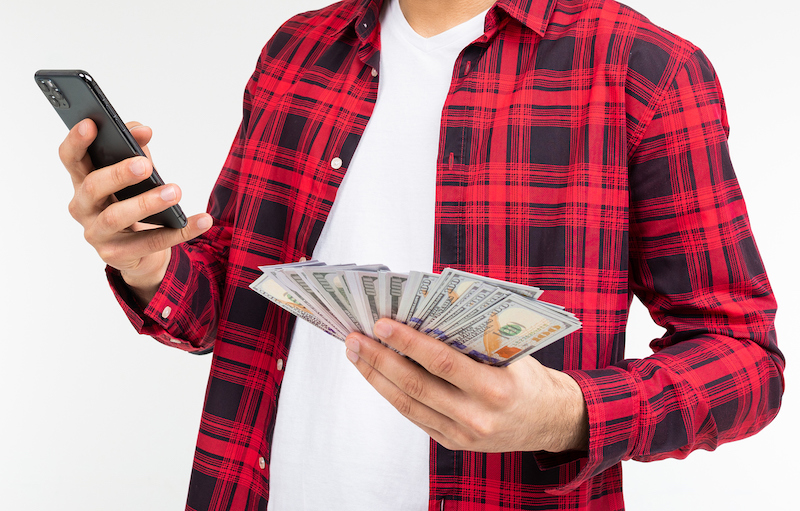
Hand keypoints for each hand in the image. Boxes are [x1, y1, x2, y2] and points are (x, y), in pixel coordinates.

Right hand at [59, 118, 212, 302]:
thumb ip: (135, 148)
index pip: (71, 158)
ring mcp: (97, 233)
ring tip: (174, 191)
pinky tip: (201, 220)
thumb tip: (142, 130)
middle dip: (118, 173)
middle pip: (93, 187)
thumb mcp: (134, 173)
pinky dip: (179, 231)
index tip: (92, 124)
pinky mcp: (116, 255)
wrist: (138, 252)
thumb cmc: (131, 202)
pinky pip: (150, 243)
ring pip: (116, 216)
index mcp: (83, 181)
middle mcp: (83, 207)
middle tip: (145, 165)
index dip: (77, 141)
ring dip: (146, 203)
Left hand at [345, 319, 588, 452]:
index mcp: (496, 389)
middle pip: (415, 385)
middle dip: (380, 359)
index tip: (382, 324)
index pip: (442, 363)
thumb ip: (474, 337)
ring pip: (408, 404)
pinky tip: (377, 373)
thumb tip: (425, 311)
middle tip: (356, 337)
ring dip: (376, 376)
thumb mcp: (511, 352)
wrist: (548, 420)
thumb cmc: (526, 376)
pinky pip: (414, 416)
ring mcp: (462, 435)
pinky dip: (391, 392)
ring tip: (357, 353)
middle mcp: (477, 417)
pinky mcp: (452, 443)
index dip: (408, 343)